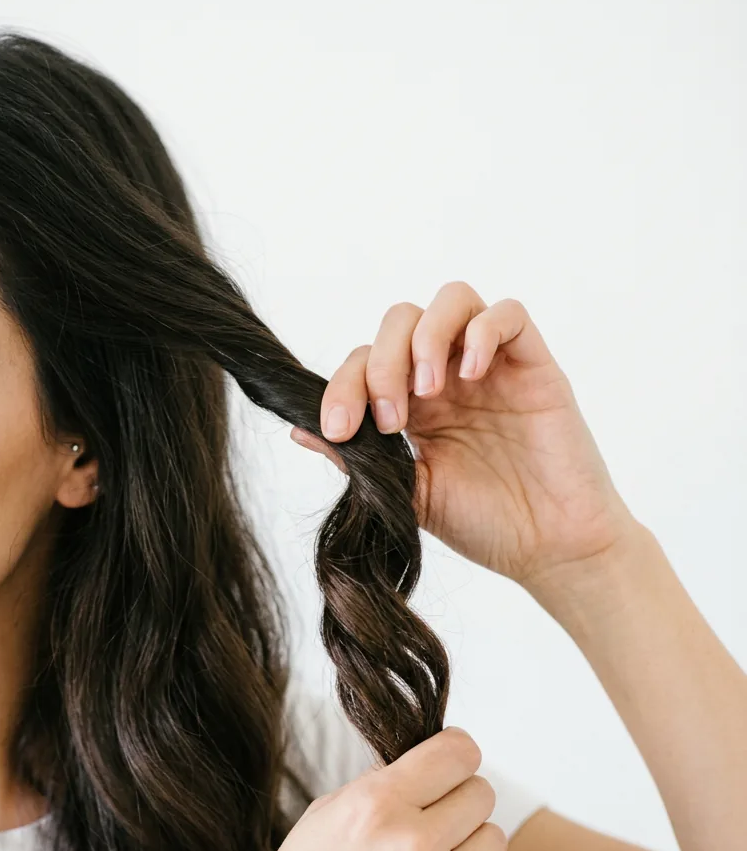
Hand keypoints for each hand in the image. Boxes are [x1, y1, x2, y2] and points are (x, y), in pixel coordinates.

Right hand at [224, 727, 514, 850]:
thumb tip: (424, 768)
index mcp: (375, 806)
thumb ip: (378, 788)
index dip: (456, 755)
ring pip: (494, 838)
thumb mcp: (322, 820)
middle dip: (458, 802)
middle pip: (482, 793)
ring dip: (468, 845)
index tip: (450, 767)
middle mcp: (412, 844)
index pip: (458, 753)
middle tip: (433, 823)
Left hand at [291, 281, 639, 588]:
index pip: (367, 362)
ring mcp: (492, 366)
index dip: (344, 386)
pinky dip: (482, 332)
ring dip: (426, 337)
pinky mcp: (535, 365)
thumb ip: (361, 460)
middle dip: (382, 363)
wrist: (551, 550)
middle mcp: (449, 376)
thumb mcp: (409, 495)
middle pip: (400, 321)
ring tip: (426, 392)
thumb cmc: (487, 526)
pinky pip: (509, 314)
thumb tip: (299, 430)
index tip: (341, 429)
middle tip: (389, 420)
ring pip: (451, 300)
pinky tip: (470, 376)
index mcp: (414, 405)